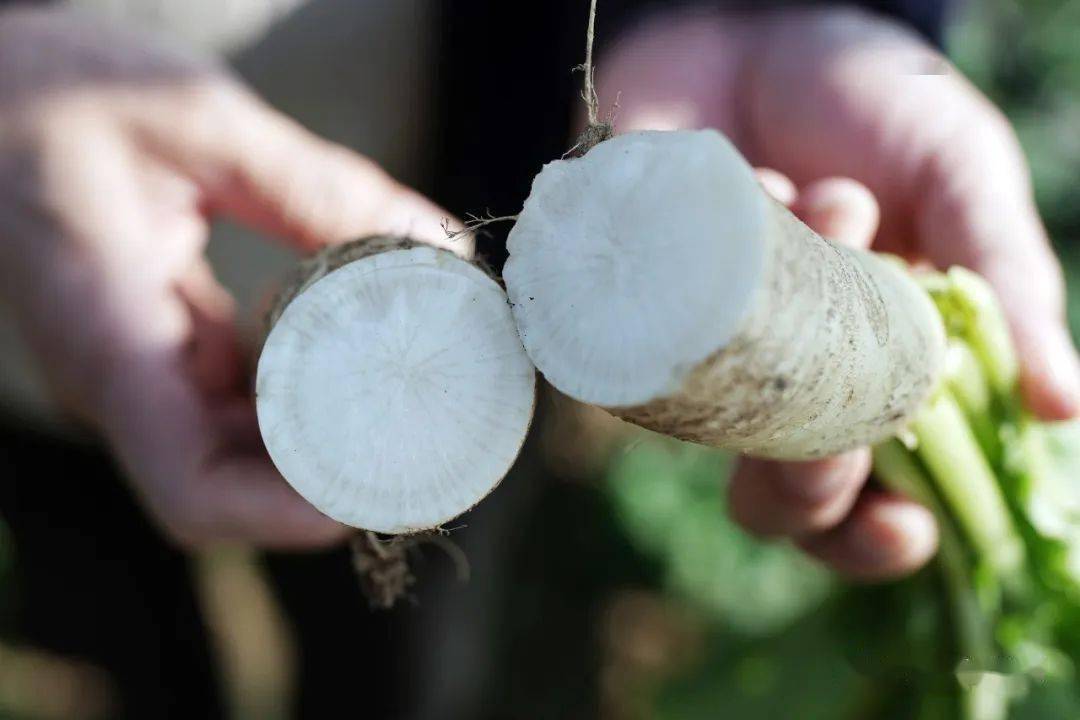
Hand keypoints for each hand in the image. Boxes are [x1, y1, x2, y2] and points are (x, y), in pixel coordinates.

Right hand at [0, 8, 464, 548]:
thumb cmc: (62, 92)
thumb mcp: (199, 123)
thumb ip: (318, 188)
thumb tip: (437, 246)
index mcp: (108, 335)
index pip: (194, 485)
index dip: (287, 514)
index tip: (377, 494)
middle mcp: (117, 377)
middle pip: (231, 483)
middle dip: (331, 480)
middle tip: (432, 446)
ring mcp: (134, 370)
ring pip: (237, 450)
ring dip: (323, 443)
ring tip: (415, 411)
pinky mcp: (155, 350)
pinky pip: (236, 404)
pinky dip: (302, 398)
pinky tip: (363, 363)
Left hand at [597, 6, 1079, 577]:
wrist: (773, 23)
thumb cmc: (875, 112)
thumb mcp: (962, 185)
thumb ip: (1008, 289)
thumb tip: (1066, 408)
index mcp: (862, 373)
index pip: (861, 503)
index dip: (873, 536)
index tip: (903, 524)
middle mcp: (769, 370)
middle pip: (767, 495)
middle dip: (808, 478)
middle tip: (846, 391)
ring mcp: (689, 333)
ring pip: (700, 419)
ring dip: (778, 341)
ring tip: (837, 204)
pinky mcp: (619, 283)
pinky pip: (636, 315)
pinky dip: (710, 259)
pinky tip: (763, 180)